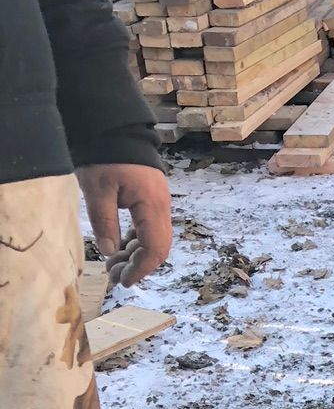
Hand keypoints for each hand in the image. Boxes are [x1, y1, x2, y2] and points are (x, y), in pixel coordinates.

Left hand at [76, 163, 173, 287]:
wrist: (114, 126)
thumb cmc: (105, 155)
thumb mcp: (98, 190)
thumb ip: (104, 223)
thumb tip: (110, 252)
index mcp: (152, 206)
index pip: (154, 249)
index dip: (141, 269)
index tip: (123, 281)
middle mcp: (161, 207)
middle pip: (158, 247)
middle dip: (138, 265)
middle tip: (114, 275)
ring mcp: (157, 203)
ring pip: (153, 238)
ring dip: (135, 255)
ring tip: (112, 263)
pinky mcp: (150, 198)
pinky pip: (148, 227)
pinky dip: (135, 241)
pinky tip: (119, 246)